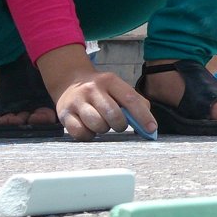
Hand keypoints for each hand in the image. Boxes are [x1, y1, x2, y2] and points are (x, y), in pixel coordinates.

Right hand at [37, 44, 155, 140]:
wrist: (70, 81)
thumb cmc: (102, 90)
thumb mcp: (118, 88)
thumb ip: (136, 103)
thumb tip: (149, 125)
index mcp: (110, 81)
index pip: (130, 99)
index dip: (143, 116)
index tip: (152, 129)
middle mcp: (92, 89)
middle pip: (113, 115)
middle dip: (120, 125)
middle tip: (119, 125)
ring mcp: (76, 101)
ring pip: (97, 125)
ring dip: (104, 129)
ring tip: (103, 123)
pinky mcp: (64, 114)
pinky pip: (81, 133)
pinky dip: (89, 135)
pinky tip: (90, 128)